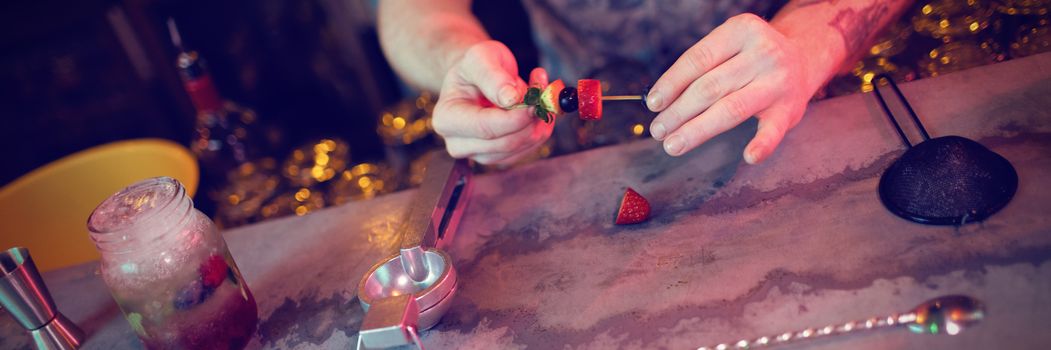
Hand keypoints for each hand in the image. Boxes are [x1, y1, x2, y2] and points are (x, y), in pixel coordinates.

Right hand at [432, 40, 553, 164]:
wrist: (477, 77)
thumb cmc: (475, 65)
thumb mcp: (480, 57)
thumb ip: (493, 76)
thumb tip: (511, 98)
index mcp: (447, 119)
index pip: (486, 128)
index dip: (515, 117)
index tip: (536, 100)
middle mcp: (458, 143)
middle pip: (505, 142)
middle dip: (530, 119)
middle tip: (543, 92)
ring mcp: (479, 154)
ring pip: (520, 148)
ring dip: (537, 122)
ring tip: (538, 92)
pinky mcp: (499, 157)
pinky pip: (528, 149)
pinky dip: (539, 128)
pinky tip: (536, 107)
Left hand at [646, 13, 812, 163]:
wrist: (805, 57)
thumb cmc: (751, 56)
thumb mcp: (730, 45)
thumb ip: (701, 66)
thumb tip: (661, 100)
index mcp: (742, 31)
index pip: (698, 59)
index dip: (671, 83)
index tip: (653, 104)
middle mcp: (763, 54)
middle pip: (710, 87)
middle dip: (678, 112)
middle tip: (658, 131)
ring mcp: (778, 83)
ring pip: (731, 109)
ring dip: (697, 130)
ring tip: (673, 145)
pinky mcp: (790, 110)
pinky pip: (774, 130)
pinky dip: (763, 145)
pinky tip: (749, 157)